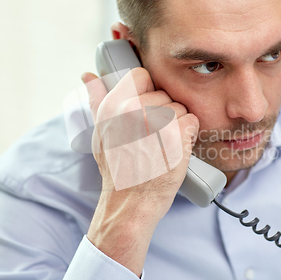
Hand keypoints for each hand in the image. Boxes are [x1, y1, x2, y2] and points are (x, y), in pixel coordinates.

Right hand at [81, 68, 198, 276]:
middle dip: (164, 113)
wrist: (130, 203)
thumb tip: (88, 75)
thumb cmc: (116, 170)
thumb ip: (97, 101)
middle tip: (153, 137)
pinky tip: (176, 148)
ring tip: (163, 145)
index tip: (148, 109)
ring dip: (178, 125)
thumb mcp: (100, 133)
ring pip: (180, 107)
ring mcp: (155, 122)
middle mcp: (132, 110)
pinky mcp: (175, 136)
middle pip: (164, 94)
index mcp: (112, 106)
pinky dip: (189, 135)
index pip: (142, 75)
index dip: (148, 91)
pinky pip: (192, 121)